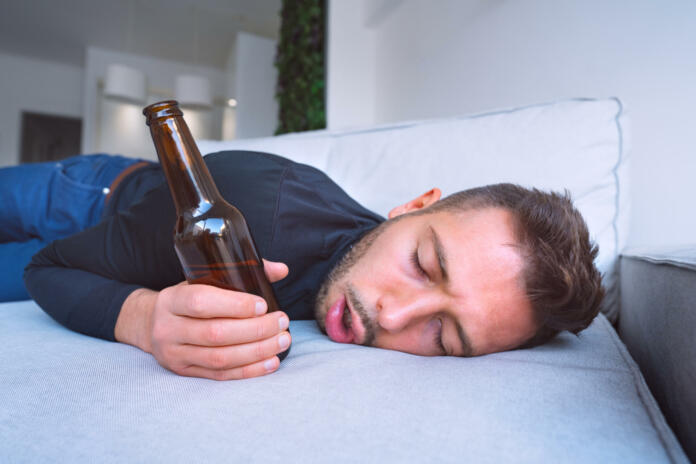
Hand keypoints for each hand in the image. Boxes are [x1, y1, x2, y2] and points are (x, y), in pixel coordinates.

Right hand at [117, 259, 290, 380]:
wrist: (151, 324)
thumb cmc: (187, 298)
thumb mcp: (203, 279)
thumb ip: (241, 272)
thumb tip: (281, 269)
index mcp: (171, 300)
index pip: (201, 302)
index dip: (235, 305)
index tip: (263, 304)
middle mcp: (168, 329)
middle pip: (215, 333)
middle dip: (255, 329)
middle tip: (282, 321)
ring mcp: (175, 354)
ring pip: (220, 358)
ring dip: (257, 351)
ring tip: (283, 340)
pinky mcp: (185, 372)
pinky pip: (221, 376)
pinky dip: (249, 371)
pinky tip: (271, 362)